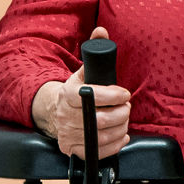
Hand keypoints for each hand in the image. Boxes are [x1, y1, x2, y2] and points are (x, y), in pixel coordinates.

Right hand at [32, 28, 131, 160]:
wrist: (55, 110)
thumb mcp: (84, 69)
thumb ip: (95, 49)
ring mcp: (67, 134)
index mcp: (67, 93)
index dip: (112, 96)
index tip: (125, 93)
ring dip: (119, 128)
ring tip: (125, 119)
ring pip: (99, 137)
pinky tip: (121, 135)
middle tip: (127, 108)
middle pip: (97, 120)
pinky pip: (96, 152)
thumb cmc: (77, 89)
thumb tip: (101, 30)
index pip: (90, 96)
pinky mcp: (71, 148)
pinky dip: (113, 145)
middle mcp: (64, 115)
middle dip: (120, 114)